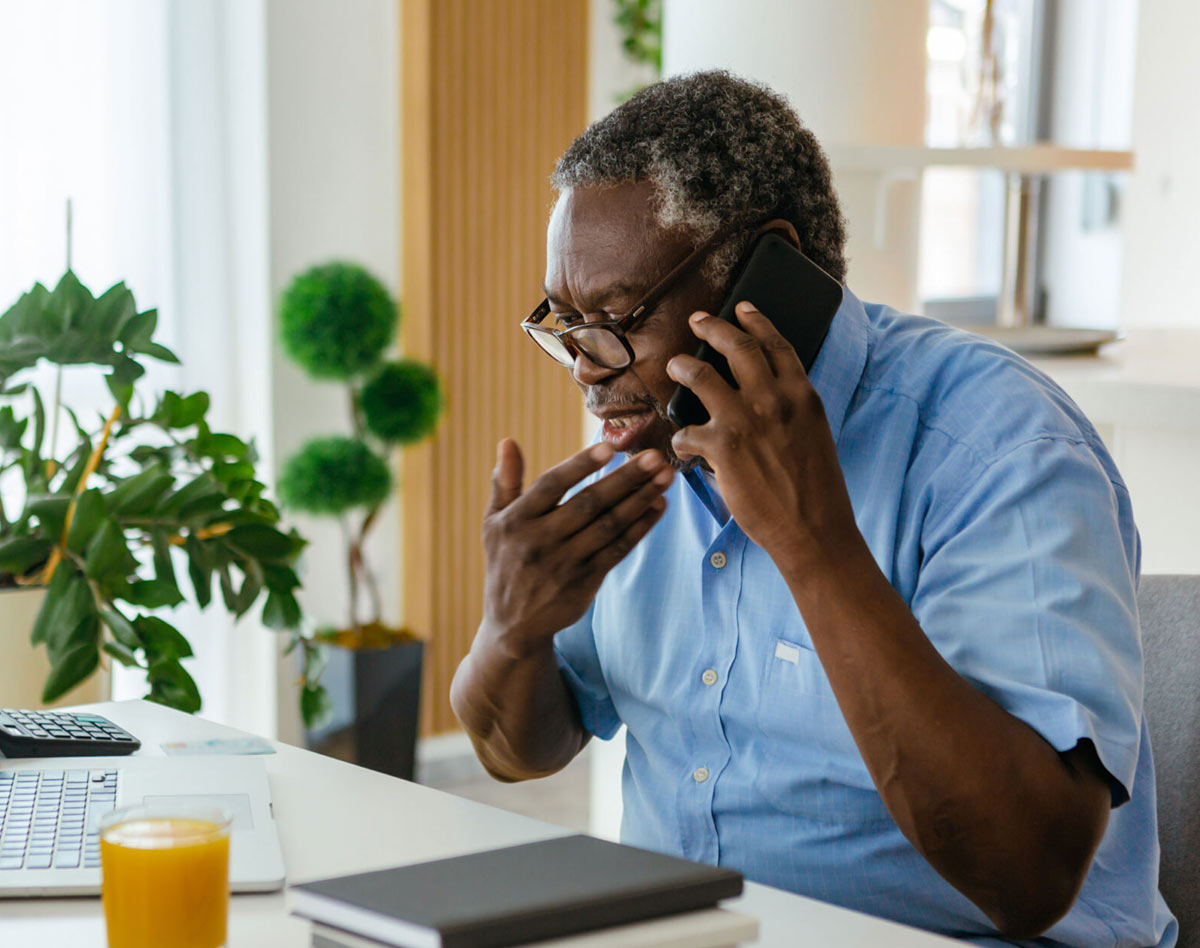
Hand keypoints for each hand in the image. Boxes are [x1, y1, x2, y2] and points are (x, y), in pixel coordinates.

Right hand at [482, 438, 673, 649]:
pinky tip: (658, 506)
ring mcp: (564, 564)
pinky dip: (640, 527)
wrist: (512, 626)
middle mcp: (540, 542)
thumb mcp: (493, 523)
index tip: (609, 448)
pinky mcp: (585, 582)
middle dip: (626, 479)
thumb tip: (507, 441)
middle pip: (589, 504)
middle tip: (656, 457)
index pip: (550, 486)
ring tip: (665, 476)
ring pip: (609, 526)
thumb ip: (505, 482)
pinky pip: (618, 550)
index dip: (580, 466)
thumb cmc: (505, 561)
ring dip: (641, 499)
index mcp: (516, 521)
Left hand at [666, 301, 859, 570]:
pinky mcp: (722, 446)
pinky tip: (682, 444)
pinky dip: (681, 437)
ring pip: (701, 375)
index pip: (776, 344)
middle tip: (698, 320)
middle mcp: (775, 399)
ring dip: (682, 367)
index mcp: (802, 394)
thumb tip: (760, 394)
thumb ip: (789, 407)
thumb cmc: (816, 489)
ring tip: (674, 365)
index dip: (756, 321)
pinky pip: (686, 431)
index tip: (741, 307)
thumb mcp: (812, 433)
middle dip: (712, 327)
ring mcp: (746, 420)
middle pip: (737, 347)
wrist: (814, 529)